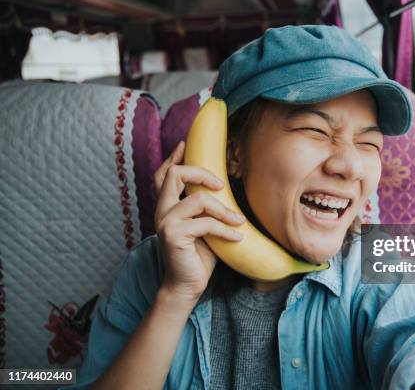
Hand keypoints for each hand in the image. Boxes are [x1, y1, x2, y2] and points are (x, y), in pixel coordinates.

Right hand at [153, 141, 244, 303]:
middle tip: (222, 185)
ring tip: (238, 222)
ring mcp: (165, 222)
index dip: (174, 157)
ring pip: (198, 200)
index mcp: (167, 205)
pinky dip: (226, 230)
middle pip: (176, 174)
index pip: (164, 174)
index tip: (186, 144)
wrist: (187, 285)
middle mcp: (161, 210)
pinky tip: (237, 237)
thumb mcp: (204, 224)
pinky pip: (206, 224)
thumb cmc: (198, 254)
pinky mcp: (173, 235)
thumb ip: (205, 206)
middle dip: (202, 172)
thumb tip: (223, 184)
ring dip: (224, 210)